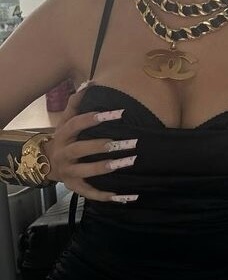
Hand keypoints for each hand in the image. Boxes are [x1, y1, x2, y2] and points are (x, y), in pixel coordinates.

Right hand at [42, 82, 137, 203]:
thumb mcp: (65, 120)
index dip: (96, 118)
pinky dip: (109, 196)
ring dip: (109, 167)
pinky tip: (127, 196)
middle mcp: (64, 154)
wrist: (44, 164)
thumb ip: (76, 102)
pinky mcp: (75, 187)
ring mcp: (69, 172)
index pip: (77, 123)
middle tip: (131, 142)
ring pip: (88, 171)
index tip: (119, 113)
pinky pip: (92, 193)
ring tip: (130, 161)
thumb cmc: (63, 138)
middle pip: (82, 149)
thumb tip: (90, 82)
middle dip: (105, 145)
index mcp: (62, 134)